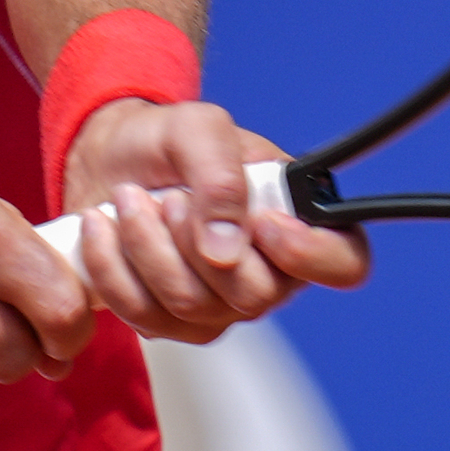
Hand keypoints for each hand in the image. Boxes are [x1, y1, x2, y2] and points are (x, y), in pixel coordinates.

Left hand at [57, 99, 370, 342]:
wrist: (109, 161)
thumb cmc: (166, 142)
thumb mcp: (198, 128)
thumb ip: (221, 176)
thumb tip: (227, 248)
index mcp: (299, 221)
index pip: (344, 263)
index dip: (311, 255)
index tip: (264, 224)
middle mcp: (269, 273)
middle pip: (252, 295)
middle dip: (193, 240)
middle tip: (169, 197)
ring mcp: (220, 305)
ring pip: (190, 306)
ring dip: (145, 246)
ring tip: (128, 201)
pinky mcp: (171, 322)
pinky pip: (144, 316)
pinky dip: (112, 268)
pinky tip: (104, 231)